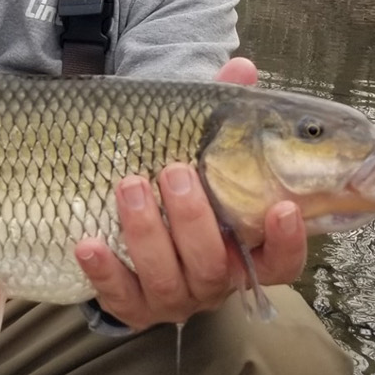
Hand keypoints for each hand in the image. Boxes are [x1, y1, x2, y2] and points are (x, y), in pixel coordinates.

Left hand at [73, 55, 305, 328]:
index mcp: (243, 248)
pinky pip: (116, 297)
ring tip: (128, 184)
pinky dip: (103, 270)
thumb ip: (224, 115)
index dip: (287, 241)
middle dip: (194, 219)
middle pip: (213, 266)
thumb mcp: (200, 151)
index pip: (281, 261)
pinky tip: (88, 243)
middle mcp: (212, 281)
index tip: (282, 206)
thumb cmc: (177, 183)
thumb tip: (241, 67)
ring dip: (146, 232)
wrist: (122, 223)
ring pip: (166, 280)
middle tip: (175, 171)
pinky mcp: (128, 306)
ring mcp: (170, 297)